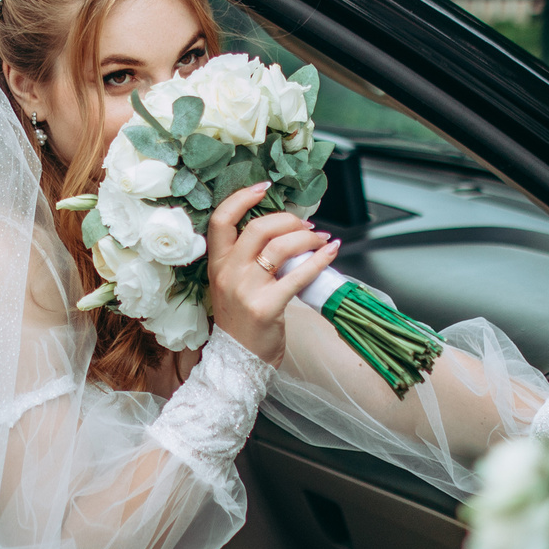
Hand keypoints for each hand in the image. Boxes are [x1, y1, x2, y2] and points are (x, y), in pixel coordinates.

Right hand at [205, 183, 339, 366]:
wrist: (238, 361)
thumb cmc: (241, 322)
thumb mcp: (232, 286)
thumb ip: (248, 259)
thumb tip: (284, 231)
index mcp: (217, 265)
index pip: (221, 220)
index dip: (242, 198)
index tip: (264, 187)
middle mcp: (228, 274)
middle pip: (258, 228)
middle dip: (288, 219)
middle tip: (305, 224)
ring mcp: (246, 290)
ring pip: (280, 247)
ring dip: (307, 237)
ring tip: (320, 238)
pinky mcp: (267, 307)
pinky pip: (299, 275)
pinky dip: (320, 260)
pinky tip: (331, 252)